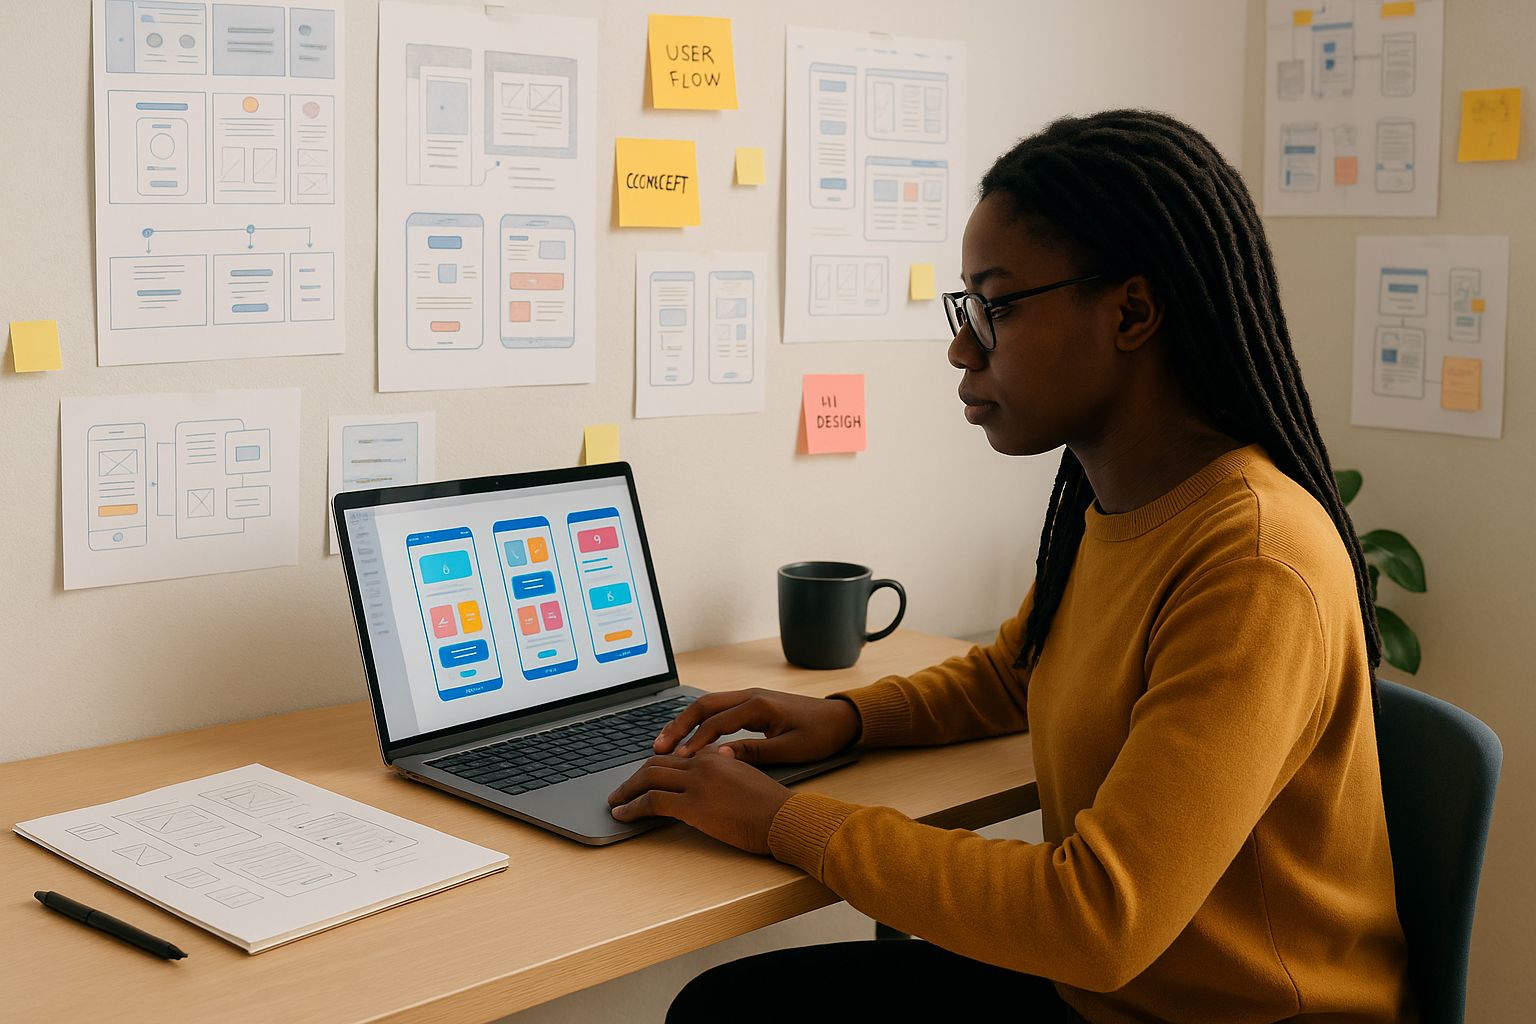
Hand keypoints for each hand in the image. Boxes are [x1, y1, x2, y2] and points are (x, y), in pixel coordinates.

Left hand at [608, 747, 791, 853]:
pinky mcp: (693, 805)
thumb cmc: (773, 807)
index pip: (675, 755)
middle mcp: (703, 763)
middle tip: (620, 790)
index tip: (641, 779)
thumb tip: (705, 784)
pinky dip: (632, 807)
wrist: (786, 819)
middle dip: (633, 777)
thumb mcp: (747, 779)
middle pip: (656, 763)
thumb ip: (724, 774)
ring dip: (626, 791)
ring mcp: (697, 783)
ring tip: (615, 803)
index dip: (653, 766)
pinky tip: (624, 815)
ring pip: (648, 778)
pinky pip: (652, 802)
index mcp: (717, 756)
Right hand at [654, 688, 861, 763]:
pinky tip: (689, 737)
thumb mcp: (790, 749)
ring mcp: (751, 697)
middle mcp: (751, 696)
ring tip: (665, 743)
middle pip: (704, 706)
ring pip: (708, 705)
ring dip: (685, 722)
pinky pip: (718, 710)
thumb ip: (754, 752)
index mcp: (759, 706)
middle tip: (658, 748)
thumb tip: (719, 758)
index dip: (695, 742)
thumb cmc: (821, 735)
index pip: (717, 723)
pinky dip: (700, 722)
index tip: (679, 760)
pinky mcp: (752, 704)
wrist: (842, 719)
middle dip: (679, 726)